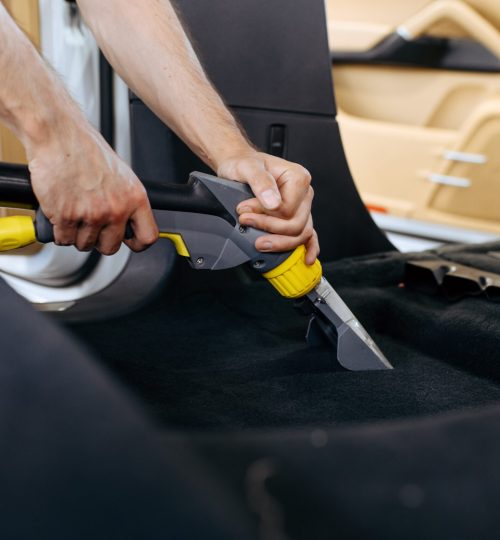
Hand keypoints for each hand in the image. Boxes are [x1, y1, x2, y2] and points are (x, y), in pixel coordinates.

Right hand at [28, 120, 157, 254]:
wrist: (59, 135)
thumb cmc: (86, 149)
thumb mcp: (121, 175)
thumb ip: (127, 200)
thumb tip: (128, 222)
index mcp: (135, 197)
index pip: (148, 236)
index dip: (137, 243)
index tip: (129, 242)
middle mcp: (116, 208)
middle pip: (111, 247)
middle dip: (99, 240)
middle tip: (92, 226)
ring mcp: (92, 214)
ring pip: (85, 244)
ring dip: (77, 234)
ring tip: (74, 213)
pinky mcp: (66, 217)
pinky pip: (64, 239)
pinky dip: (59, 232)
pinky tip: (60, 215)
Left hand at [217, 151, 318, 263]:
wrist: (240, 165)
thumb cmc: (244, 164)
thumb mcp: (247, 167)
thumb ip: (260, 182)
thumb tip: (273, 203)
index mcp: (298, 177)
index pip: (288, 209)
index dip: (265, 214)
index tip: (244, 210)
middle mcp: (304, 193)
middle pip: (296, 224)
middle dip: (270, 229)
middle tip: (246, 223)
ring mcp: (302, 207)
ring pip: (300, 234)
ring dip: (280, 242)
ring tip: (259, 243)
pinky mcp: (296, 217)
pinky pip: (309, 235)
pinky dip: (309, 247)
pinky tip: (307, 259)